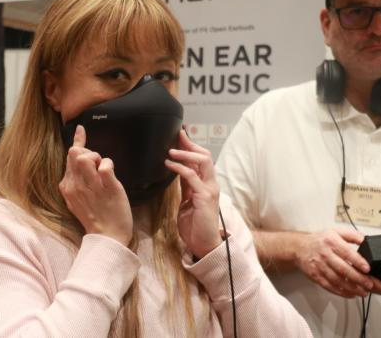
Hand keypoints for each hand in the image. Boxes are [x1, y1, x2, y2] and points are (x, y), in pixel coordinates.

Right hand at [58, 125, 132, 245]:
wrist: (108, 237)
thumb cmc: (96, 216)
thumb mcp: (77, 199)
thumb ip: (75, 180)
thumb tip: (77, 161)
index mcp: (67, 187)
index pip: (69, 157)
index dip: (77, 142)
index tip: (81, 130)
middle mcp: (76, 185)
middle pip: (75, 153)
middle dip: (88, 151)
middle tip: (98, 163)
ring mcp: (91, 186)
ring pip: (86, 157)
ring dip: (97, 157)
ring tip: (103, 169)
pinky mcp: (108, 188)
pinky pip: (105, 165)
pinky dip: (109, 164)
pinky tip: (111, 174)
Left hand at [165, 129, 221, 259]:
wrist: (203, 244)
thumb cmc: (195, 225)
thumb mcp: (187, 201)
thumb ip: (185, 186)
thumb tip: (177, 170)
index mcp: (206, 184)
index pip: (201, 159)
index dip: (190, 147)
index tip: (179, 136)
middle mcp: (211, 184)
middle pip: (204, 155)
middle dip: (190, 144)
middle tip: (177, 136)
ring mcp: (209, 189)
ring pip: (202, 161)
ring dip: (185, 153)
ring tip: (170, 150)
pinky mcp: (204, 196)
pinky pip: (191, 176)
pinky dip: (179, 167)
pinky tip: (169, 164)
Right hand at [294, 228, 372, 297]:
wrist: (299, 247)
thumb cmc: (319, 240)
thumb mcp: (335, 232)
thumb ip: (352, 235)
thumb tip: (366, 241)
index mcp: (331, 242)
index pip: (347, 253)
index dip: (358, 261)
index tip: (367, 269)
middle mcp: (325, 254)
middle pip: (343, 269)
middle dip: (357, 278)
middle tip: (369, 284)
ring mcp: (320, 266)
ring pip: (337, 280)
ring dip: (351, 288)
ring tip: (362, 292)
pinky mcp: (316, 276)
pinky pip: (329, 286)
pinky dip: (340, 292)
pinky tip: (350, 294)